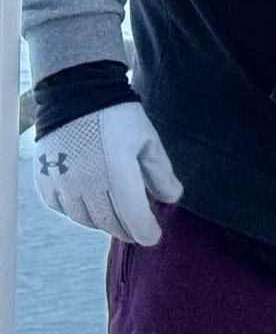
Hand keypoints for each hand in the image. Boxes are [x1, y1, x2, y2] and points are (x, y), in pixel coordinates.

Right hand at [34, 101, 183, 245]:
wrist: (77, 95)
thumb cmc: (119, 116)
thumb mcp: (148, 141)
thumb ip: (161, 173)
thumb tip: (172, 199)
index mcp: (117, 172)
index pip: (133, 215)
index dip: (146, 232)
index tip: (154, 238)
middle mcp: (87, 182)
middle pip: (110, 222)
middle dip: (127, 230)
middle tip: (137, 231)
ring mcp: (63, 183)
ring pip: (86, 219)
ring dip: (103, 222)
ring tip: (117, 217)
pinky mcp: (46, 181)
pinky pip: (63, 209)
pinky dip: (78, 212)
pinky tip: (91, 204)